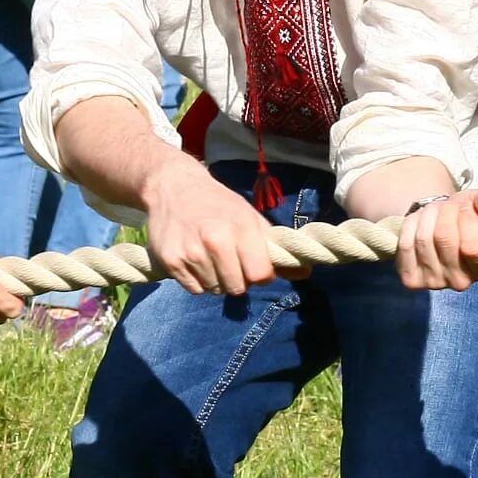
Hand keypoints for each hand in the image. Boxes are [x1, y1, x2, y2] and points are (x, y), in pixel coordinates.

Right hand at [143, 157, 288, 295]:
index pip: (260, 275)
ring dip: (216, 280)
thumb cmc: (219, 204)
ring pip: (214, 290)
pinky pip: (194, 290)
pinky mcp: (170, 261)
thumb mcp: (250, 218)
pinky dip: (197, 280)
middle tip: (230, 260)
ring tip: (210, 256)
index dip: (261, 275)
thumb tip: (306, 273)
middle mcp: (214, 241)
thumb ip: (275, 248)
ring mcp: (190, 252)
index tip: (254, 265)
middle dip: (238, 279)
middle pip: (237, 288)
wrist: (173, 187)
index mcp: (240, 228)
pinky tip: (194, 258)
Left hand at [395, 187, 477, 291]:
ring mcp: (435, 283)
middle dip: (445, 211)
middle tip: (447, 205)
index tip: (466, 209)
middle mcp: (462, 282)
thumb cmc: (466, 220)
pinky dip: (410, 225)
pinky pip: (406, 245)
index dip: (467, 219)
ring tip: (434, 210)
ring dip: (427, 214)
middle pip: (444, 238)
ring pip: (424, 239)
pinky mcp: (412, 280)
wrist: (441, 230)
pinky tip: (419, 221)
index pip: (473, 246)